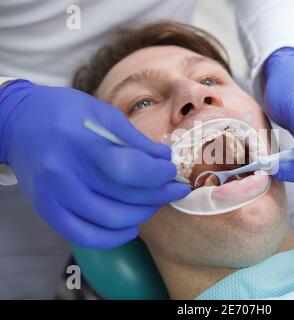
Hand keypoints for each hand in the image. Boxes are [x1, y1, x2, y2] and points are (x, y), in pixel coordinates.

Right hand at [0, 80, 189, 247]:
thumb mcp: (101, 113)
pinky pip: (86, 236)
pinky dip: (115, 237)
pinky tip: (132, 225)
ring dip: (143, 214)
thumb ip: (134, 139)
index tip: (171, 171)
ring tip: (156, 202)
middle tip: (174, 188)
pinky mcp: (48, 211)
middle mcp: (62, 173)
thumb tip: (165, 160)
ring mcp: (53, 196)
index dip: (156, 175)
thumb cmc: (63, 113)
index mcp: (78, 141)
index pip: (126, 169)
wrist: (17, 123)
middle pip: (122, 197)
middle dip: (159, 195)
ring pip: (110, 220)